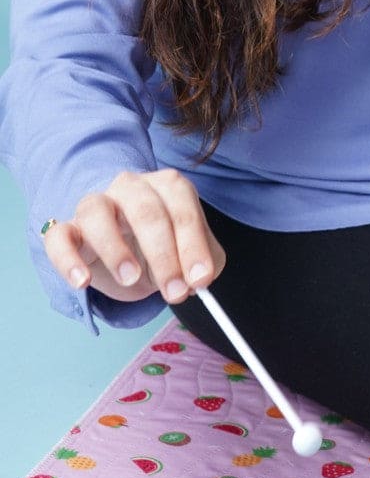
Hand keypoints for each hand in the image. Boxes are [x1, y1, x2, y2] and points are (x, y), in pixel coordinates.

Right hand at [42, 169, 224, 304]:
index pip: (182, 205)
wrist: (127, 247)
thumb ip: (203, 263)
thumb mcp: (189, 252)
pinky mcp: (67, 228)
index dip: (194, 243)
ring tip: (131, 279)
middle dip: (163, 254)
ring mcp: (96, 204)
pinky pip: (59, 236)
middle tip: (175, 292)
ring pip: (97, 212)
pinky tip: (82, 282)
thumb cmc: (163, 244)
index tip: (201, 279)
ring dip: (115, 248)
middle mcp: (132, 187)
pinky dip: (67, 258)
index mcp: (167, 185)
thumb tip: (200, 280)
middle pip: (145, 210)